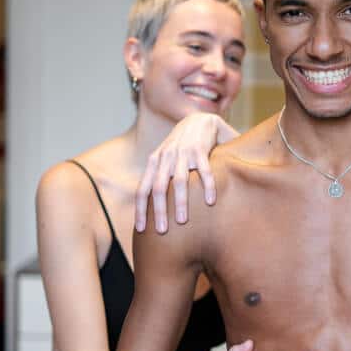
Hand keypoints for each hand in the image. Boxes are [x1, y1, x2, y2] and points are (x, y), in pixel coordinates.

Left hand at [135, 113, 238, 231]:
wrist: (199, 120)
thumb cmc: (182, 147)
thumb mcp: (166, 159)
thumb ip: (160, 178)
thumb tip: (155, 211)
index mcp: (155, 162)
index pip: (143, 189)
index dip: (140, 210)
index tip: (141, 229)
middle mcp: (166, 157)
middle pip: (158, 188)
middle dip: (159, 211)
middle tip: (162, 231)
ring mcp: (182, 153)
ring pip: (178, 181)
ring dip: (180, 202)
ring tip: (182, 221)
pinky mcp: (200, 149)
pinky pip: (204, 171)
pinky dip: (207, 186)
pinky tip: (210, 202)